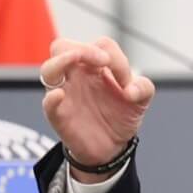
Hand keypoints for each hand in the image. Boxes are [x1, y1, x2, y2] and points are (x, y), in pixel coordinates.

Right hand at [41, 37, 154, 180]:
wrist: (112, 147)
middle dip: (83, 49)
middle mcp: (76, 75)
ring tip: (77, 60)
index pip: (100, 46)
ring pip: (49, 69)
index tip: (126, 81)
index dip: (116, 58)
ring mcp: (65, 94)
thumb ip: (144, 88)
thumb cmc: (120, 116)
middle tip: (103, 61)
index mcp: (95, 66)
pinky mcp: (59, 116)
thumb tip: (131, 90)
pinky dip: (51, 98)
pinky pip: (47, 103)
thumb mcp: (140, 100)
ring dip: (62, 61)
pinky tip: (60, 95)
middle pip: (63, 47)